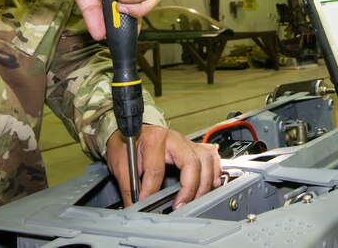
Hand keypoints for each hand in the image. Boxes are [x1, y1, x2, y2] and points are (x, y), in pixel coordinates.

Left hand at [106, 125, 221, 207]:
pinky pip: (211, 155)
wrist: (132, 131)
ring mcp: (186, 142)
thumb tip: (134, 206)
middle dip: (189, 188)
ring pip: (206, 160)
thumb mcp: (121, 163)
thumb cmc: (127, 143)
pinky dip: (215, 170)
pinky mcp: (193, 147)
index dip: (151, 191)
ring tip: (196, 199)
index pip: (156, 170)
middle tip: (180, 205)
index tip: (146, 203)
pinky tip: (213, 183)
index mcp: (154, 139)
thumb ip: (128, 186)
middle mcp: (174, 138)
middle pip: (191, 163)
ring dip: (205, 182)